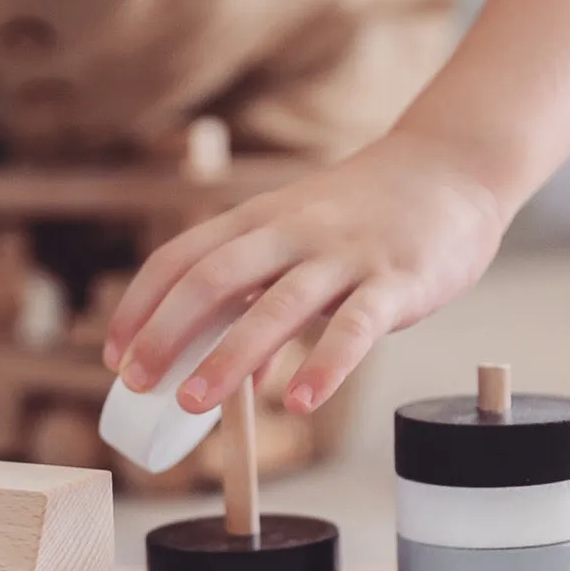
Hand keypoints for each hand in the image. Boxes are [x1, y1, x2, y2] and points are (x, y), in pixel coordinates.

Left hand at [103, 131, 507, 414]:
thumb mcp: (301, 249)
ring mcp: (344, 254)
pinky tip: (298, 403)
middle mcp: (292, 232)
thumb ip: (264, 309)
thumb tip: (240, 379)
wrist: (455, 166)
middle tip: (137, 384)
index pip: (180, 259)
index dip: (140, 307)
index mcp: (257, 221)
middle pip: (213, 278)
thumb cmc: (366, 216)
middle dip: (166, 333)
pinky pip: (356, 327)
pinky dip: (324, 366)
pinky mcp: (398, 280)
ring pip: (276, 306)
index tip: (114, 356)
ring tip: (193, 403)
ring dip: (228, 358)